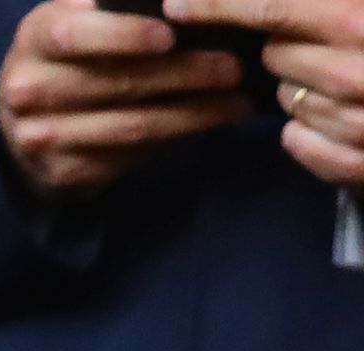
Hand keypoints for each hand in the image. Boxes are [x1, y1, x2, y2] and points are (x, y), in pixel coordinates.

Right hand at [0, 0, 251, 193]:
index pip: (73, 35)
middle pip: (114, 84)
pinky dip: (173, 141)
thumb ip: (105, 4)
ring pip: (129, 127)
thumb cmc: (62, 59)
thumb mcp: (69, 20)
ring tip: (234, 101)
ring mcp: (41, 138)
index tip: (170, 35)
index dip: (123, 35)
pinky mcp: (62, 173)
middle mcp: (27, 91)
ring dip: (191, 114)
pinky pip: (128, 157)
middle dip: (182, 75)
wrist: (17, 125)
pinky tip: (204, 125)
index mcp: (33, 40)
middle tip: (232, 67)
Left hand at [163, 0, 363, 184]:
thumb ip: (315, 5)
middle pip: (276, 56)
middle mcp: (352, 74)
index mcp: (357, 23)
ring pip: (286, 99)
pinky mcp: (356, 162)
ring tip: (347, 82)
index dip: (218, 4)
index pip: (273, 8)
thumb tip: (266, 13)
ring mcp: (355, 123)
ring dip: (303, 89)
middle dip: (288, 49)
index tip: (175, 4)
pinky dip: (308, 130)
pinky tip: (338, 118)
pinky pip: (297, 140)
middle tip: (324, 45)